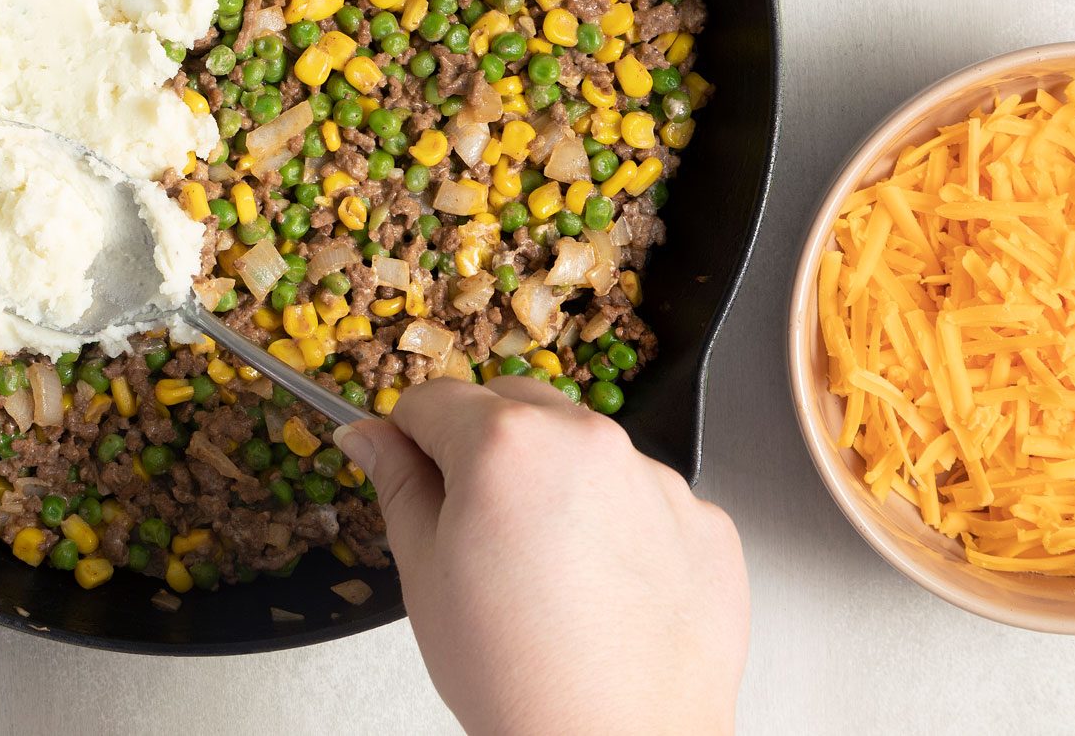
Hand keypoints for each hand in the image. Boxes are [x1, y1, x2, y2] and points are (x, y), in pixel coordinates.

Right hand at [335, 377, 747, 735]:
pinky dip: (620, 525)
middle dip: (485, 446)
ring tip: (547, 570)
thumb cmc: (515, 673)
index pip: (433, 400)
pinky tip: (602, 588)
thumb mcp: (424, 573)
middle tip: (478, 528)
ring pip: (583, 449)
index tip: (411, 472)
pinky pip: (646, 498)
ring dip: (556, 481)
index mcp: (505, 444)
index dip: (410, 438)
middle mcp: (587, 442)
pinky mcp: (704, 522)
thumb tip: (370, 437)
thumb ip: (397, 483)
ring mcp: (655, 479)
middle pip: (513, 407)